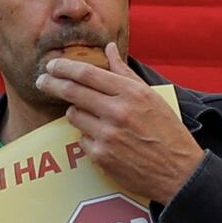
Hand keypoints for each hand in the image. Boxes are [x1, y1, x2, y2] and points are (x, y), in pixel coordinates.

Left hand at [37, 51, 203, 205]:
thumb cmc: (169, 133)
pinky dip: (88, 137)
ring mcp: (107, 135)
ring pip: (73, 115)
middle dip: (51, 83)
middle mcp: (118, 112)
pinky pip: (81, 139)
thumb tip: (109, 48)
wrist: (179, 173)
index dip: (64, 67)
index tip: (52, 65)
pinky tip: (105, 140)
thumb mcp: (152, 97)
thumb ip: (126, 73)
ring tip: (90, 117)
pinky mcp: (100, 156)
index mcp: (132, 94)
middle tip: (42, 80)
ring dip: (76, 112)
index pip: (87, 73)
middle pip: (71, 91)